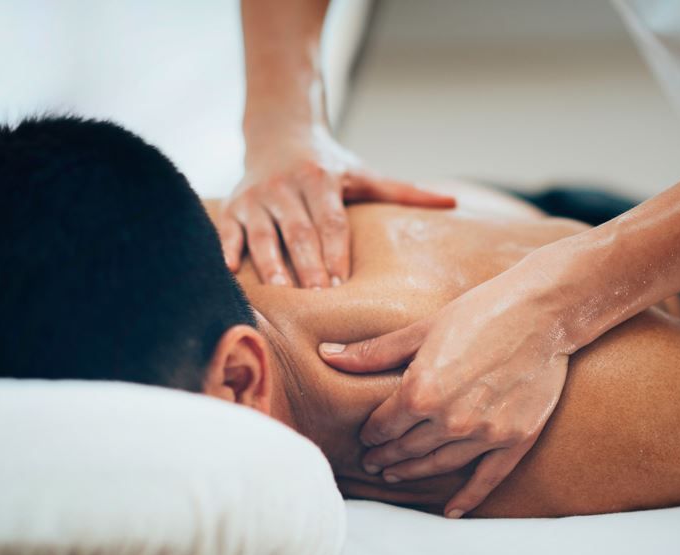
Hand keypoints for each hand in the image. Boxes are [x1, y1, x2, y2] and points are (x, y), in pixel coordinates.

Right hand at [218, 124, 454, 284]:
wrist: (278, 133)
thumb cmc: (329, 165)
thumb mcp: (364, 174)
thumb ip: (404, 191)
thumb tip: (452, 202)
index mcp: (321, 180)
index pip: (330, 221)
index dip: (335, 251)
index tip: (340, 282)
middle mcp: (286, 187)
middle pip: (299, 231)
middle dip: (306, 264)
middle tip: (315, 297)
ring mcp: (257, 197)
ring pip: (263, 234)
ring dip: (270, 264)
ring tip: (280, 293)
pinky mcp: (234, 206)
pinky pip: (228, 230)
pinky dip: (227, 250)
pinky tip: (230, 272)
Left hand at [318, 251, 568, 516]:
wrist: (543, 312)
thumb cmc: (480, 312)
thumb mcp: (423, 328)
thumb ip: (375, 352)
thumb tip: (328, 354)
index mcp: (422, 391)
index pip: (384, 424)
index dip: (371, 433)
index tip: (366, 437)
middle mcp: (450, 419)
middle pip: (407, 448)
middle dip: (386, 456)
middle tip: (373, 463)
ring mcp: (485, 433)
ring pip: (439, 465)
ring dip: (413, 473)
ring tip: (396, 475)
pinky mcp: (515, 439)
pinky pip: (487, 479)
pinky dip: (467, 498)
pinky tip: (451, 511)